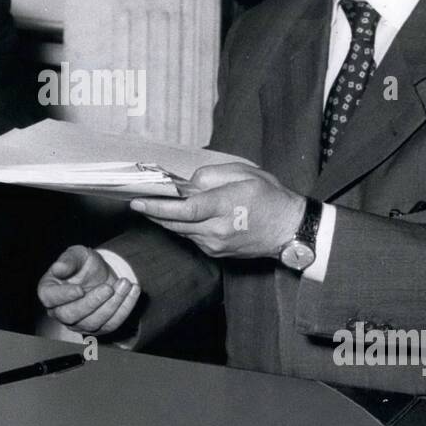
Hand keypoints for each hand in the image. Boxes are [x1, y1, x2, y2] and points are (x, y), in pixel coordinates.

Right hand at [37, 245, 139, 335]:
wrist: (101, 274)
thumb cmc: (83, 264)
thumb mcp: (77, 254)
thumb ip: (68, 260)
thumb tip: (58, 268)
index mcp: (49, 291)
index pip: (50, 298)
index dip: (64, 296)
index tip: (80, 289)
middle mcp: (59, 311)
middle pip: (71, 316)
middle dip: (92, 302)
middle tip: (108, 287)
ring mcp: (78, 323)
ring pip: (93, 323)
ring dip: (113, 304)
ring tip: (125, 284)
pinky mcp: (97, 328)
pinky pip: (111, 325)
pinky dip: (125, 309)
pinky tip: (133, 292)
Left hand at [129, 162, 304, 258]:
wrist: (290, 229)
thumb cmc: (270, 197)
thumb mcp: (245, 173)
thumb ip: (213, 176)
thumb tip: (189, 185)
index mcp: (224, 206)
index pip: (184, 208)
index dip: (158, 206)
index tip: (137, 201)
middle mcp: (217, 229)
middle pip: (175, 222)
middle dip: (153, 212)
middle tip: (136, 201)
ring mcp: (216, 244)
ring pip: (181, 231)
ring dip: (166, 219)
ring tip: (152, 205)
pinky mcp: (217, 252)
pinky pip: (192, 237)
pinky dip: (183, 226)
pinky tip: (180, 216)